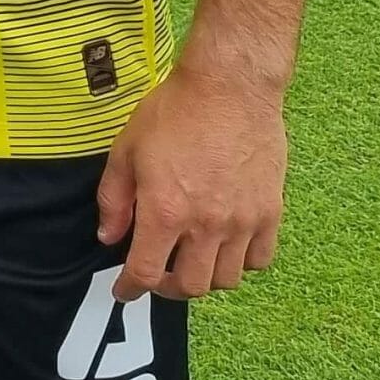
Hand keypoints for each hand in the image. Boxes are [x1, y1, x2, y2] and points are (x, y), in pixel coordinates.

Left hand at [95, 56, 287, 300]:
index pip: (147, 272)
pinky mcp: (270, 212)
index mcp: (166, 211)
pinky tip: (226, 246)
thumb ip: (114, 199)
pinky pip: (260, 259)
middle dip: (167, 287)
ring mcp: (243, 222)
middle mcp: (207, 225)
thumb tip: (109, 236)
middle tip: (157, 273)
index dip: (131, 288)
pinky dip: (241, 263)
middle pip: (191, 286)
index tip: (124, 290)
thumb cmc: (174, 112)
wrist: (229, 88)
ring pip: (227, 279)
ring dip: (204, 277)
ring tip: (190, 258)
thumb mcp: (126, 151)